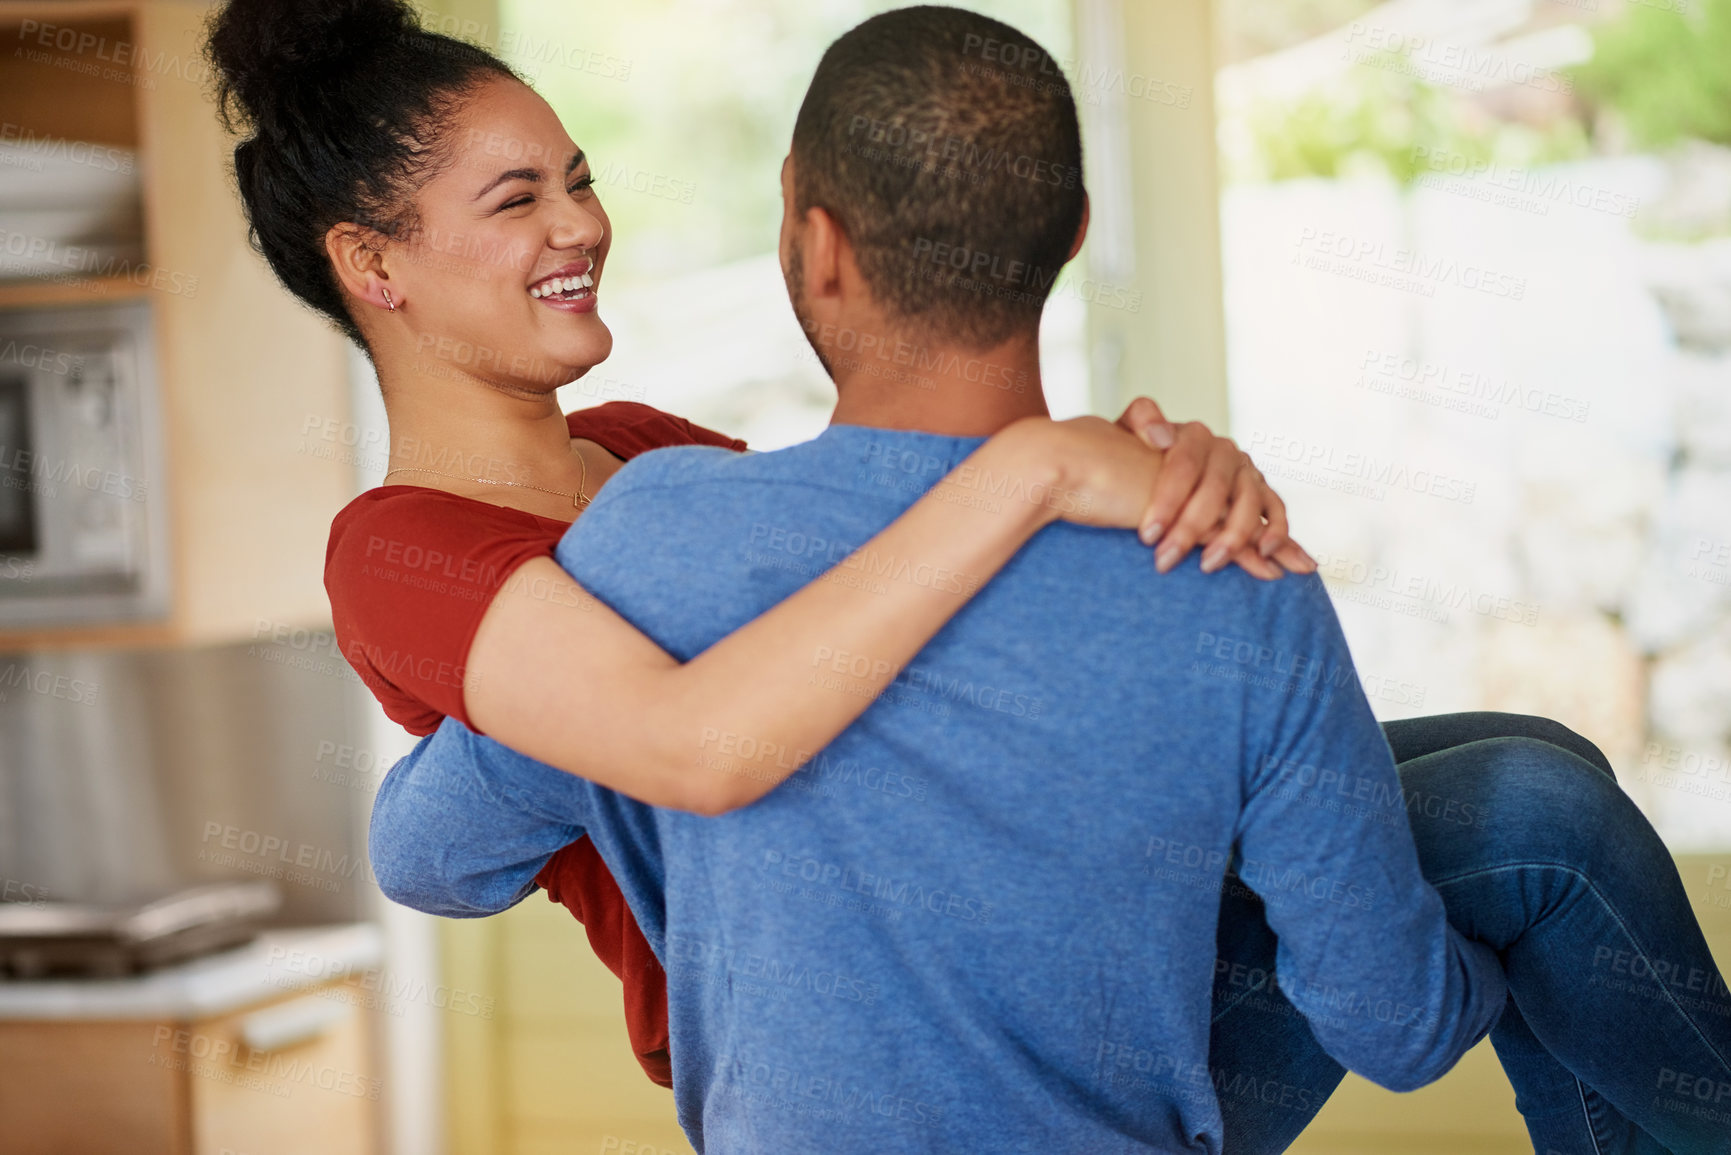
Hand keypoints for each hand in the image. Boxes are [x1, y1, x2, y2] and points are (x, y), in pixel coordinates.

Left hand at [1114, 397, 1315, 579]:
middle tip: (1165, 560)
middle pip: (1215, 490)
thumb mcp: (1128, 430)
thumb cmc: (1136, 454)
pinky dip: (1276, 532)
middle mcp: (1224, 451)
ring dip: (1231, 538)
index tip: (1148, 535)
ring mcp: (1246, 471)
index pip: (1185, 466)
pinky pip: (1277, 512)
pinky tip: (1264, 554)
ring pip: (1248, 504)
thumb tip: (1161, 435)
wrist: (1152, 462)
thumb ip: (1140, 419)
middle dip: (1190, 529)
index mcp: (1193, 435)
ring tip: (1206, 566)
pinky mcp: (1262, 492)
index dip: (1167, 502)